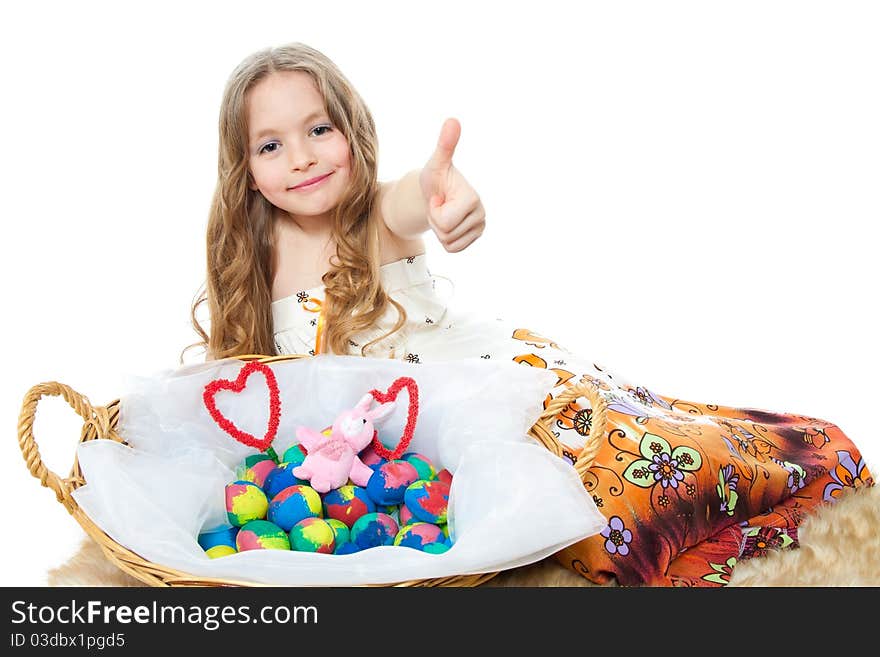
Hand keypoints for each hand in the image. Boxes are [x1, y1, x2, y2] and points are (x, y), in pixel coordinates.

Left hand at [419, 118, 485, 252]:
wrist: (438, 192)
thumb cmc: (435, 178)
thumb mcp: (435, 163)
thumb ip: (445, 144)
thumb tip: (452, 120)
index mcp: (473, 199)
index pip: (445, 222)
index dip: (434, 212)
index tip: (439, 197)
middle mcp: (482, 214)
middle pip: (446, 234)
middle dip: (436, 221)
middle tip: (440, 205)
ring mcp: (481, 226)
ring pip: (449, 243)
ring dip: (440, 230)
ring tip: (444, 212)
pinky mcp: (476, 236)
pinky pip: (454, 249)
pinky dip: (446, 239)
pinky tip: (449, 222)